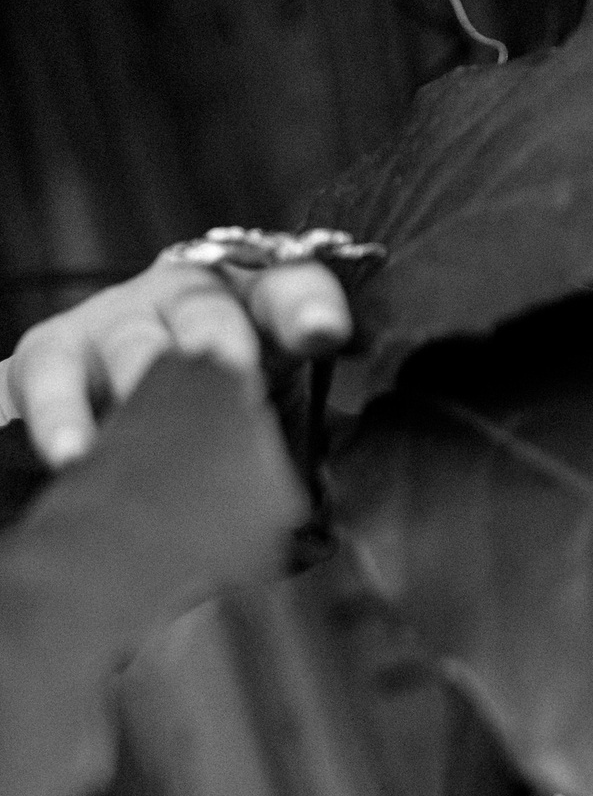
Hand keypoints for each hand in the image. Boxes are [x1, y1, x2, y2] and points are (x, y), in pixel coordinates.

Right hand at [1, 252, 351, 467]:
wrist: (117, 439)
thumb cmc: (218, 435)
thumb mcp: (275, 433)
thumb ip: (310, 447)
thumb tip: (341, 506)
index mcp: (257, 311)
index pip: (291, 289)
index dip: (307, 305)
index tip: (325, 332)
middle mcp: (183, 301)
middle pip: (206, 306)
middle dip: (222, 336)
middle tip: (233, 373)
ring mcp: (113, 322)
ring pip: (130, 341)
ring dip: (148, 378)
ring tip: (155, 425)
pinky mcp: (50, 355)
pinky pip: (48, 377)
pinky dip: (58, 416)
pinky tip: (73, 457)